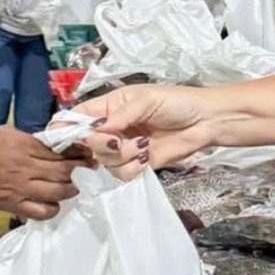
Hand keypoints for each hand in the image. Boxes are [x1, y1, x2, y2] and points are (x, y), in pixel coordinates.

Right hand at [0, 126, 95, 219]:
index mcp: (21, 146)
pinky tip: (54, 202)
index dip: (77, 152)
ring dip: (72, 188)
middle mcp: (24, 168)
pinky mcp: (15, 207)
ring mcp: (20, 190)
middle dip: (81, 169)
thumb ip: (28, 139)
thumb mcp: (2, 132)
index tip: (87, 151)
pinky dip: (54, 208)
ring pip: (58, 192)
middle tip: (89, 167)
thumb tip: (52, 145)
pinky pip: (43, 212)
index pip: (58, 150)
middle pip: (63, 171)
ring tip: (76, 184)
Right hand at [75, 84, 214, 169]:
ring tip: (144, 146)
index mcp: (110, 106)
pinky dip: (131, 169)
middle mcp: (112, 128)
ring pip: (104, 161)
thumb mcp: (147, 99)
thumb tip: (97, 128)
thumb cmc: (177, 102)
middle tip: (118, 140)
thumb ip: (120, 115)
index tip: (69, 138)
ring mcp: (124, 147)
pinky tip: (146, 159)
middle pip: (87, 143)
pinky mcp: (137, 164)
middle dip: (100, 145)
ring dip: (122, 156)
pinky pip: (121, 174)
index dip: (68, 128)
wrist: (206, 122)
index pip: (78, 116)